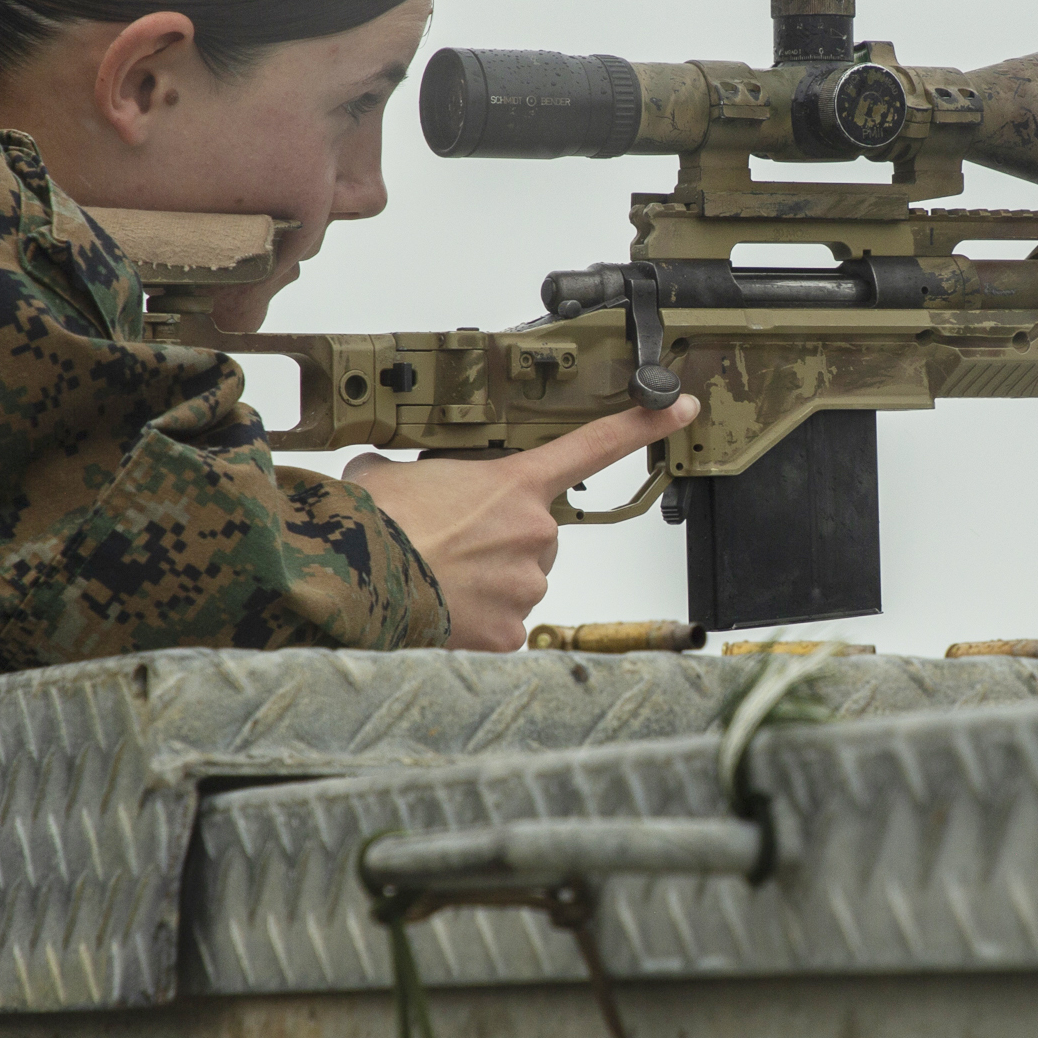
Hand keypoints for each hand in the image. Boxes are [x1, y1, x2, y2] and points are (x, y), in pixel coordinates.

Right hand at [341, 396, 699, 650]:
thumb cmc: (373, 523)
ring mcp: (527, 584)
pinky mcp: (512, 631)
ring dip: (486, 582)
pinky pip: (504, 625)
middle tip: (450, 545)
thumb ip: (414, 470)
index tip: (680, 407)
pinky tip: (442, 610)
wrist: (358, 580)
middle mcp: (534, 532)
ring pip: (520, 581)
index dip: (642, 424)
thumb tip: (387, 476)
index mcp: (513, 483)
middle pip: (536, 534)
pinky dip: (476, 622)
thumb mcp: (390, 472)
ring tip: (436, 577)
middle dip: (501, 540)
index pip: (594, 445)